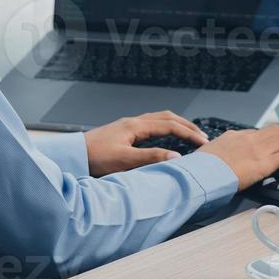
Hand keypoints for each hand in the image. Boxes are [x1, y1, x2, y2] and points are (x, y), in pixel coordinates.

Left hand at [83, 111, 209, 175]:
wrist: (73, 155)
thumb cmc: (95, 158)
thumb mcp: (124, 160)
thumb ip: (151, 157)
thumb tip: (176, 157)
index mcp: (136, 125)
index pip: (170, 125)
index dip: (189, 133)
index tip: (204, 142)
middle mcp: (133, 122)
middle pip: (167, 117)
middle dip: (187, 126)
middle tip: (202, 137)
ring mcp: (128, 125)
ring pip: (159, 119)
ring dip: (176, 125)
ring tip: (189, 134)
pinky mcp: (123, 132)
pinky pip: (151, 124)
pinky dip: (165, 128)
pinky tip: (165, 138)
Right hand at [197, 124, 278, 188]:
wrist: (201, 172)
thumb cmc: (200, 168)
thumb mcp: (205, 155)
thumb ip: (214, 154)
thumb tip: (211, 159)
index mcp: (234, 136)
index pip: (256, 133)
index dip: (268, 139)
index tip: (274, 144)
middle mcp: (249, 139)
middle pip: (275, 132)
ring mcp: (258, 149)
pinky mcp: (265, 162)